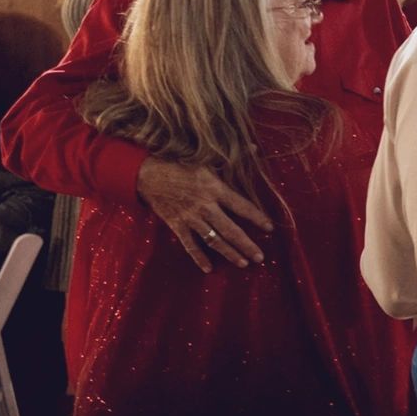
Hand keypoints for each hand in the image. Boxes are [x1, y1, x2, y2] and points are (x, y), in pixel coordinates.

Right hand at [136, 157, 273, 271]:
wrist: (147, 173)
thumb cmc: (179, 163)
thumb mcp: (206, 157)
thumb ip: (233, 156)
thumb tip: (254, 146)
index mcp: (215, 188)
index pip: (242, 206)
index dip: (257, 217)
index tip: (270, 228)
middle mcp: (205, 205)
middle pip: (230, 229)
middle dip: (246, 244)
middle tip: (259, 257)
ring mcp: (190, 217)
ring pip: (213, 240)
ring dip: (229, 253)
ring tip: (243, 263)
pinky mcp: (176, 224)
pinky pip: (189, 244)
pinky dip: (198, 257)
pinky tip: (208, 269)